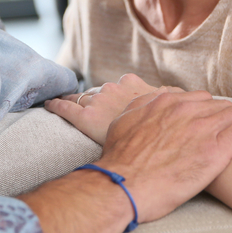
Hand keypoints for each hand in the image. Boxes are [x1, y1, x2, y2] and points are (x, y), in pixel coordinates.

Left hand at [45, 74, 174, 143]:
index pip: (118, 86)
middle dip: (95, 99)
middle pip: (98, 91)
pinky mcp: (84, 117)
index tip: (111, 99)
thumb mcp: (175, 108)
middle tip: (91, 108)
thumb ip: (174, 98)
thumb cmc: (165, 127)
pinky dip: (55, 104)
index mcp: (131, 84)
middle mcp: (112, 89)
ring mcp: (97, 101)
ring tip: (66, 104)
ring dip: (75, 100)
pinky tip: (47, 104)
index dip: (113, 94)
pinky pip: (65, 107)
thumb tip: (184, 94)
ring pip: (80, 97)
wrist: (150, 149)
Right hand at [94, 90, 231, 223]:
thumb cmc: (120, 159)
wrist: (123, 185)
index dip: (206, 112)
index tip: (208, 123)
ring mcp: (203, 129)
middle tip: (227, 133)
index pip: (200, 98)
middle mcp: (187, 110)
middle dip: (225, 117)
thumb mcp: (124, 121)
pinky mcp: (216, 151)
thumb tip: (152, 101)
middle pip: (220, 105)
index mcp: (167, 102)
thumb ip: (142, 107)